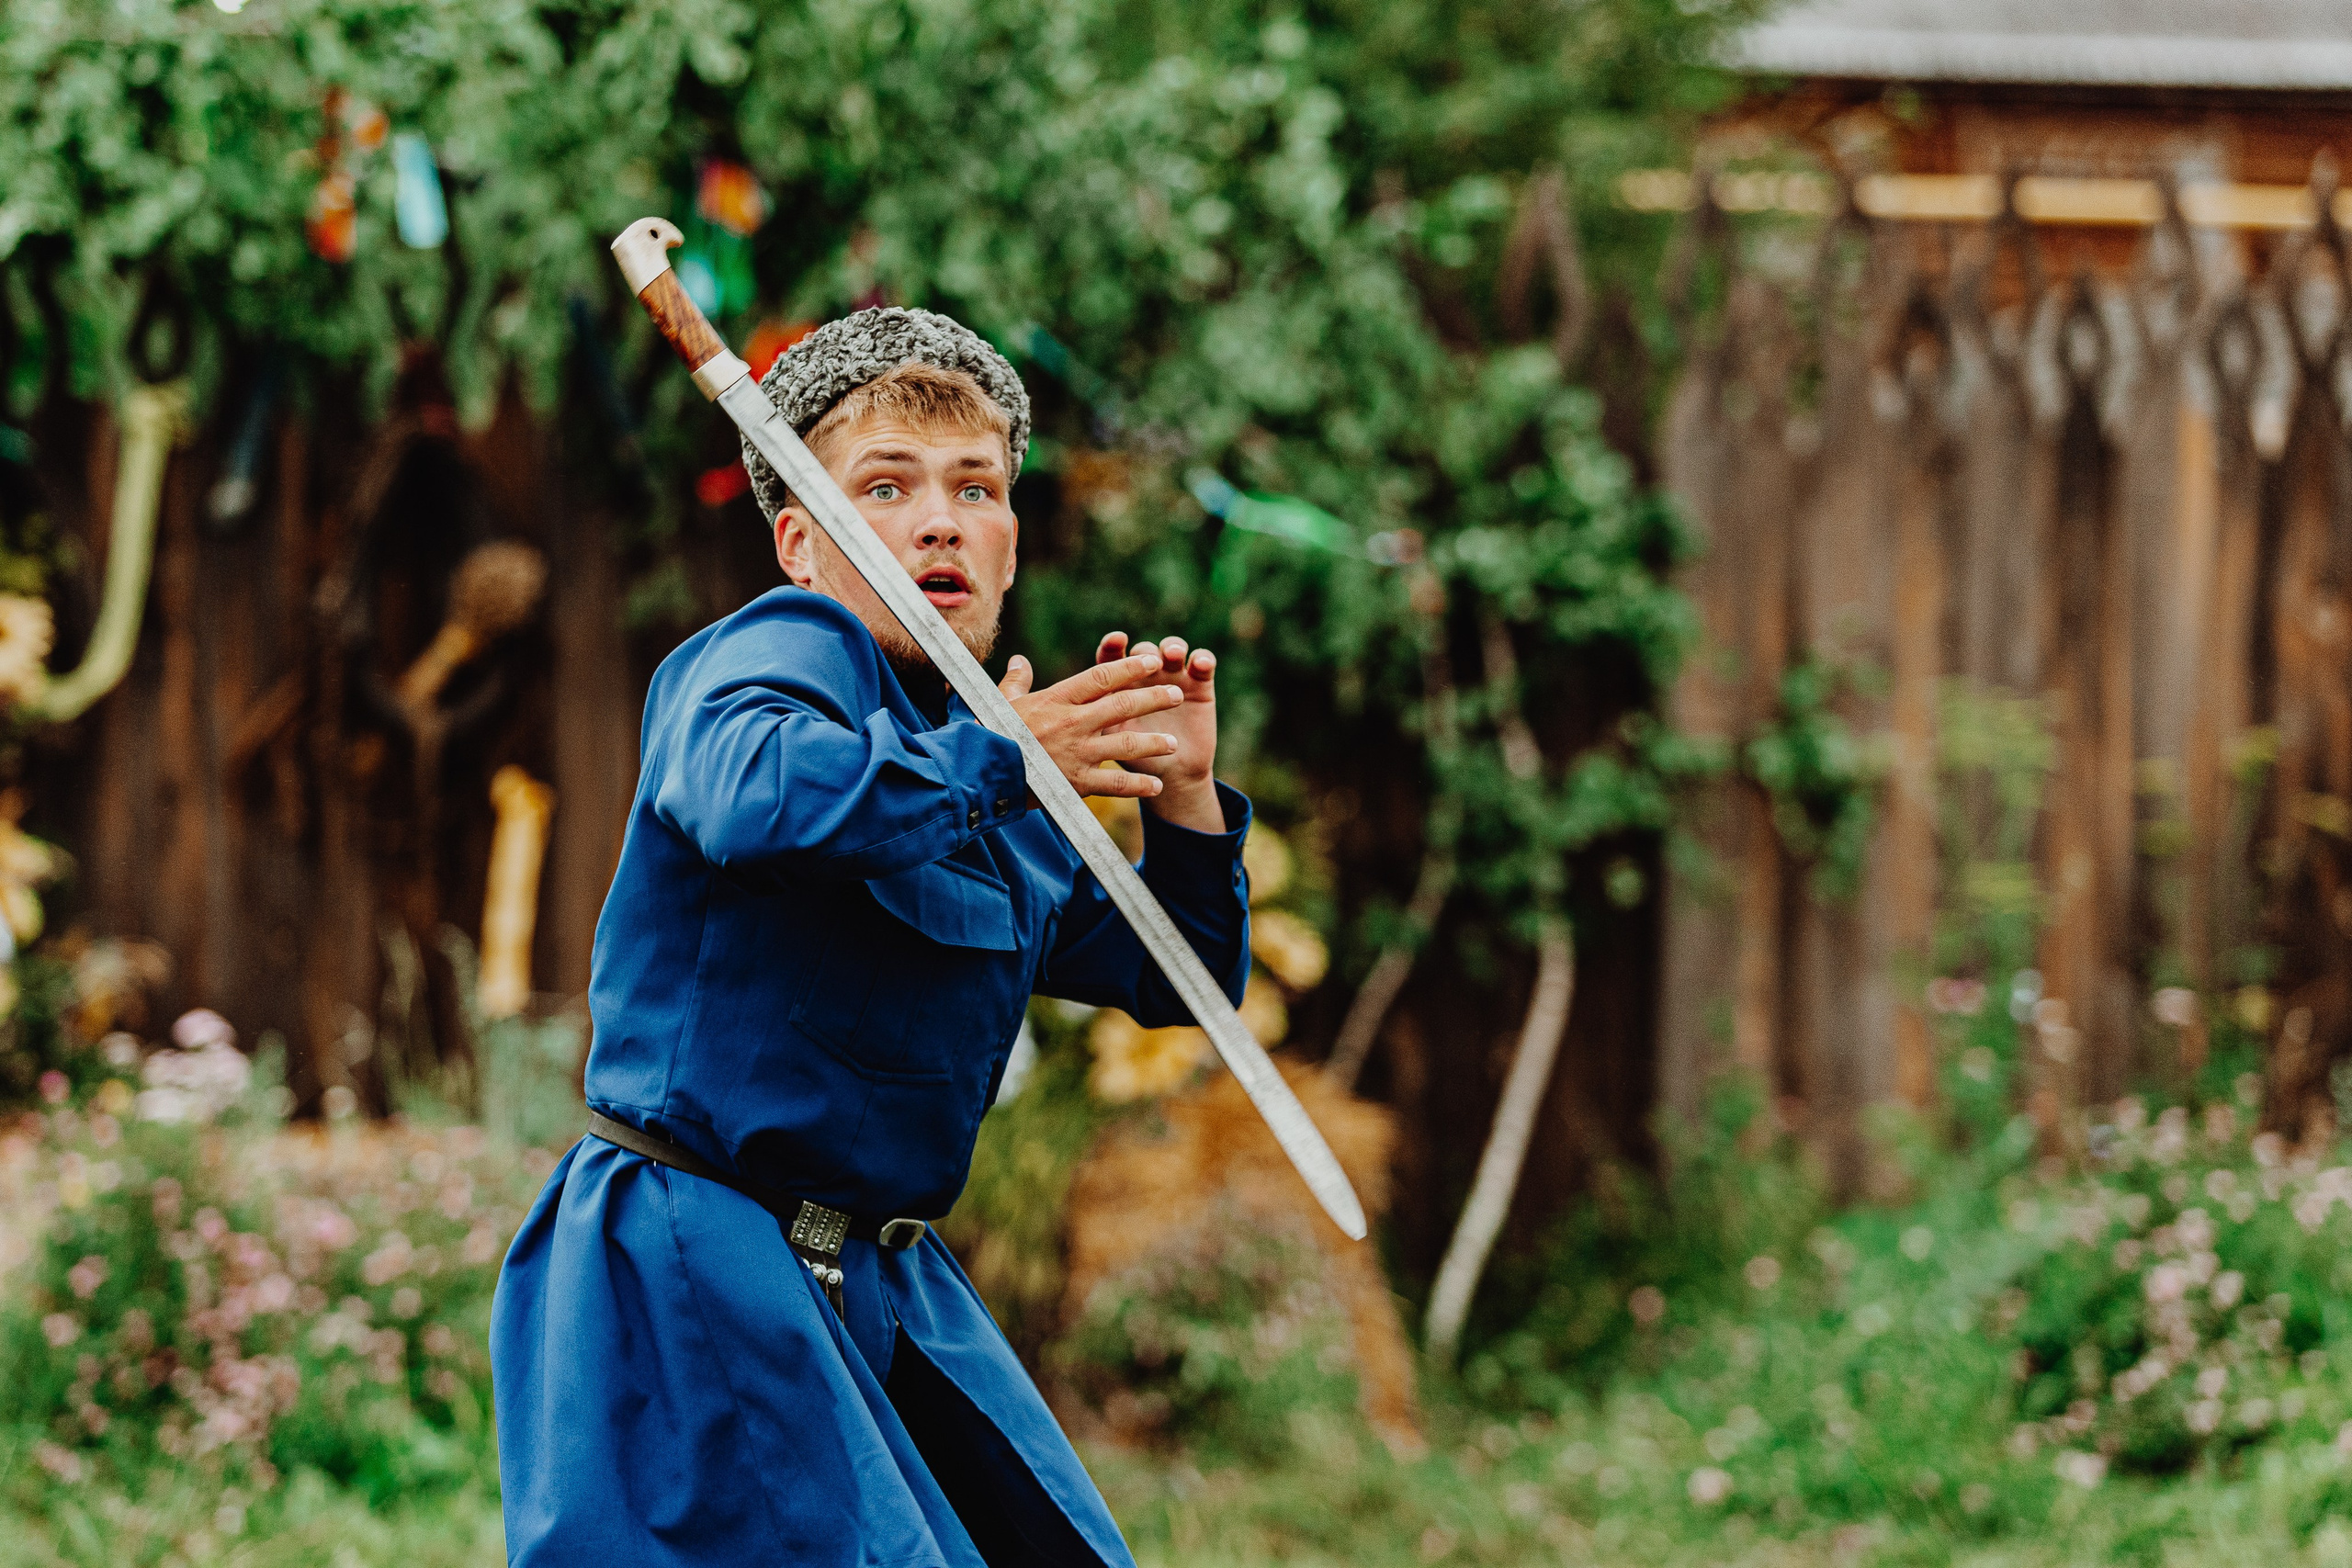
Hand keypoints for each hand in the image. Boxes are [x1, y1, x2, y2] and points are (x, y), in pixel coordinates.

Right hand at [998, 649, 1184, 803]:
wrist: (979, 773)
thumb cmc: (989, 734)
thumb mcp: (1001, 703)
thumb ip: (1016, 682)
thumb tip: (1019, 661)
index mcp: (1057, 699)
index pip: (1101, 677)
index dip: (1130, 667)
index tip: (1152, 661)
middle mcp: (1072, 723)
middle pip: (1122, 705)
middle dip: (1154, 698)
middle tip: (1177, 694)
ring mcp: (1076, 753)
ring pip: (1126, 743)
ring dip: (1153, 743)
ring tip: (1173, 744)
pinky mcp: (1077, 783)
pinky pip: (1115, 784)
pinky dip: (1138, 787)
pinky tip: (1156, 786)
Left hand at [1089, 632, 1222, 832]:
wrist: (1169, 777)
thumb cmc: (1132, 759)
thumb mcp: (1103, 743)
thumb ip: (1083, 722)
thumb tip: (1050, 704)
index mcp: (1118, 686)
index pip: (1111, 660)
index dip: (1113, 647)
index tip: (1116, 639)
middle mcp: (1144, 677)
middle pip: (1143, 652)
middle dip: (1145, 652)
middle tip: (1150, 659)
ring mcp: (1173, 678)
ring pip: (1172, 650)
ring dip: (1173, 648)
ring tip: (1173, 655)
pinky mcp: (1200, 685)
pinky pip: (1203, 666)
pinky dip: (1203, 659)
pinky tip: (1201, 663)